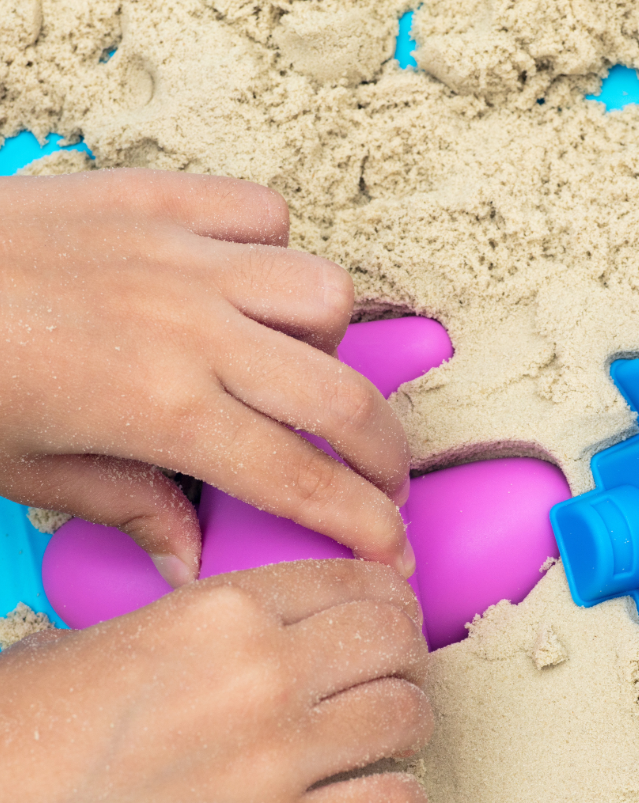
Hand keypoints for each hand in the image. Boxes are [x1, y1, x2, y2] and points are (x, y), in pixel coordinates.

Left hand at [0, 169, 412, 585]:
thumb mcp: (26, 472)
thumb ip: (128, 509)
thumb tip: (191, 556)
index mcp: (158, 408)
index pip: (296, 477)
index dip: (359, 523)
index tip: (391, 550)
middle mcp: (189, 328)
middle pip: (340, 395)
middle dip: (383, 451)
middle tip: (381, 479)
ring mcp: (179, 256)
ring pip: (321, 292)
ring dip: (327, 343)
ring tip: (300, 370)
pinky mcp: (157, 200)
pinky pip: (260, 213)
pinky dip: (271, 250)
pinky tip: (246, 284)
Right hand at [0, 559, 431, 802]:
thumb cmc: (33, 729)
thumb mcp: (126, 631)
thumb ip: (222, 620)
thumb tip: (300, 625)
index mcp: (223, 610)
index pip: (358, 582)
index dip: (390, 599)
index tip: (394, 616)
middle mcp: (263, 674)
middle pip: (397, 641)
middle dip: (405, 654)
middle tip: (394, 672)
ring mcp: (276, 763)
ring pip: (408, 714)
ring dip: (409, 720)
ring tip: (388, 732)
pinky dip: (400, 796)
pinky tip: (376, 793)